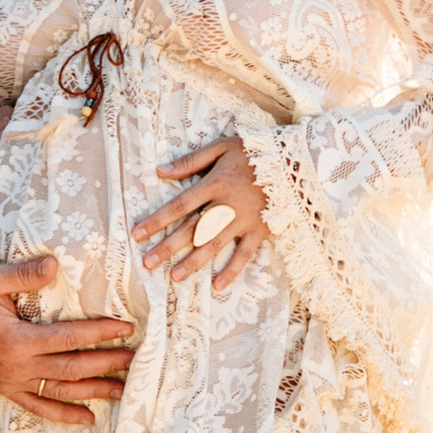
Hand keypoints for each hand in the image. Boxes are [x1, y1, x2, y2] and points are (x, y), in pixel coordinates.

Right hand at [0, 260, 134, 424]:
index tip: (125, 328)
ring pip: (61, 392)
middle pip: (73, 369)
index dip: (100, 333)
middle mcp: (17, 367)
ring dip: (95, 392)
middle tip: (137, 360)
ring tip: (124, 391)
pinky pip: (38, 407)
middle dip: (107, 364)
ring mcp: (11, 382)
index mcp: (17, 340)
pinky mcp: (5, 388)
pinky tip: (87, 418)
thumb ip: (24, 274)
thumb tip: (56, 265)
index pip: (70, 338)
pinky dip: (63, 414)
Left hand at [133, 135, 267, 291]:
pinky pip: (245, 254)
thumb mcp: (221, 147)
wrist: (294, 160)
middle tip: (148, 263)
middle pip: (192, 229)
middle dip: (169, 247)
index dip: (157, 220)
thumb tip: (160, 171)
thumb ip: (191, 161)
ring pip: (215, 245)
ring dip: (194, 262)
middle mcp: (226, 205)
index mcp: (215, 183)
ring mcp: (244, 220)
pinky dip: (233, 270)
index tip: (138, 234)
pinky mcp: (261, 230)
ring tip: (174, 277)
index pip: (180, 205)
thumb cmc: (254, 151)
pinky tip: (217, 285)